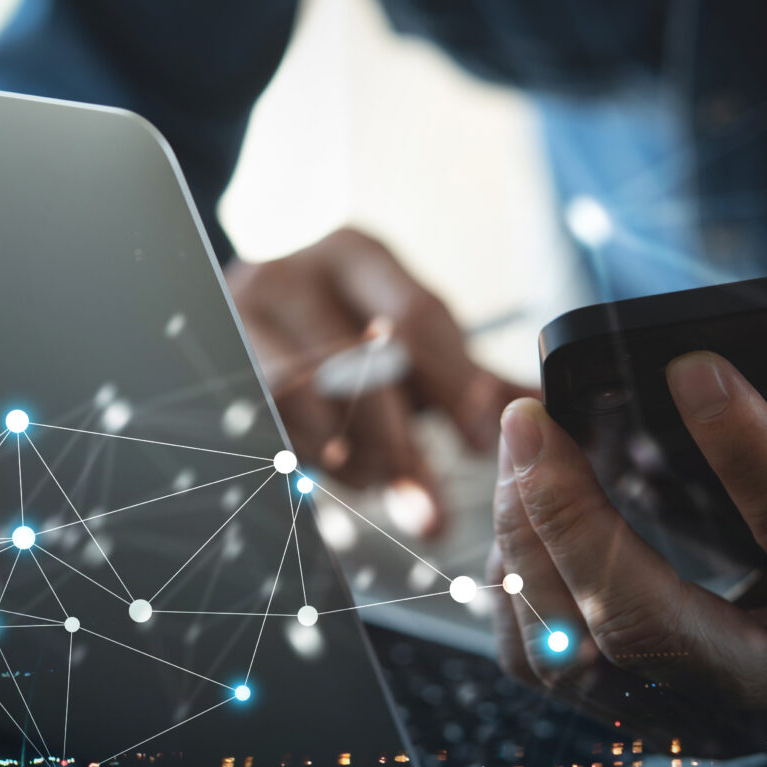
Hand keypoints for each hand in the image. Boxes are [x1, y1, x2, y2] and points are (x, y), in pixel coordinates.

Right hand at [225, 227, 531, 534]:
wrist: (254, 323)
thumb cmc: (347, 337)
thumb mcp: (411, 347)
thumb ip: (473, 381)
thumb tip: (551, 415)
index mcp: (356, 254)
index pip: (415, 315)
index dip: (455, 384)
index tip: (484, 443)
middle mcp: (290, 272)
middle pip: (355, 358)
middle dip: (402, 445)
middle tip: (434, 512)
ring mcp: (239, 315)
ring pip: (299, 393)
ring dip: (350, 454)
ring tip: (385, 487)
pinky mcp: (215, 358)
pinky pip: (262, 417)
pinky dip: (308, 452)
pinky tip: (340, 470)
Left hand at [486, 296, 766, 753]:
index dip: (750, 450)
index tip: (693, 367)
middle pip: (649, 625)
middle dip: (573, 519)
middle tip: (532, 423)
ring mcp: (711, 718)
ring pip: (578, 659)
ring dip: (529, 549)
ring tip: (522, 452)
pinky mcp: (654, 715)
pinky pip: (554, 670)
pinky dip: (519, 592)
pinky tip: (523, 517)